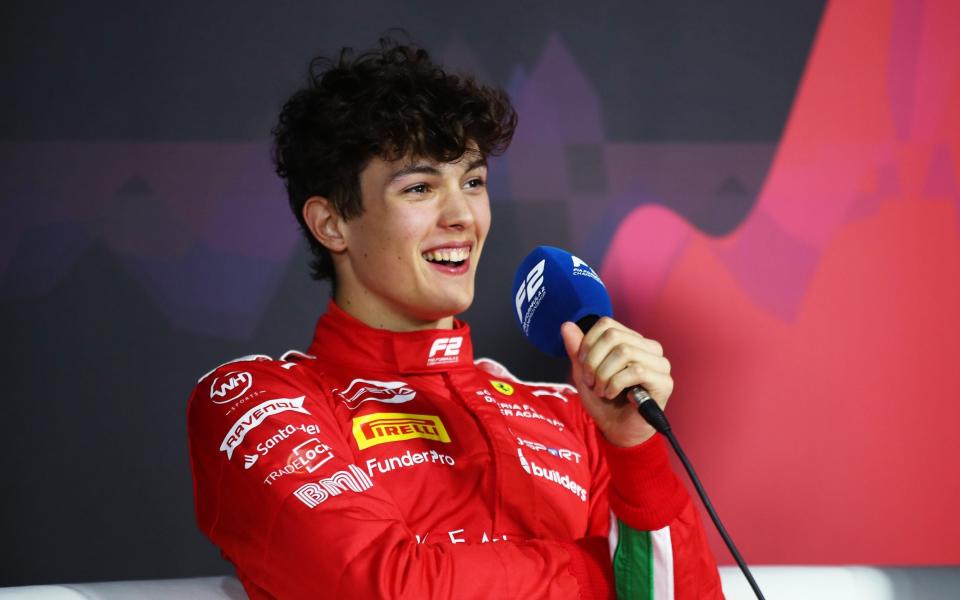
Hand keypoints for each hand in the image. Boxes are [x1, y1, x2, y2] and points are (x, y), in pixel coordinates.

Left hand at [560, 317, 672, 446]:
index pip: (607, 325)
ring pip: (624, 352)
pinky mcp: (664, 382)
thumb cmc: (604, 401)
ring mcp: (660, 364)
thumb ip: (577, 350)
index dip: (588, 343)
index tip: (583, 365)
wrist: (617, 430)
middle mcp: (649, 348)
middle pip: (614, 336)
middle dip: (594, 361)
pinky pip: (636, 371)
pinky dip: (616, 384)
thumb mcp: (584, 373)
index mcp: (632, 340)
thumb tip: (567, 325)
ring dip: (604, 375)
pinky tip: (612, 394)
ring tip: (601, 390)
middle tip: (591, 381)